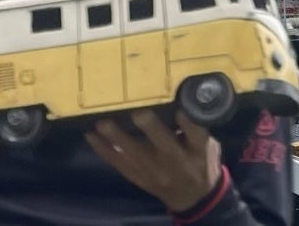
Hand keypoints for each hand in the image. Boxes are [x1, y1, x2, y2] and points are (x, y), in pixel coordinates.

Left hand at [87, 109, 221, 211]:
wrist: (191, 197)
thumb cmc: (200, 162)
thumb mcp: (207, 145)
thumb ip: (195, 127)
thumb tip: (179, 100)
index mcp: (197, 150)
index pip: (195, 134)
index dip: (187, 122)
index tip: (180, 109)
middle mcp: (175, 161)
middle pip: (164, 144)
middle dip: (150, 129)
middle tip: (137, 113)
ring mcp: (154, 172)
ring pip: (135, 154)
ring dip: (117, 138)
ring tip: (102, 123)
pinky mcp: (138, 177)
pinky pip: (119, 163)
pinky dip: (104, 149)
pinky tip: (91, 136)